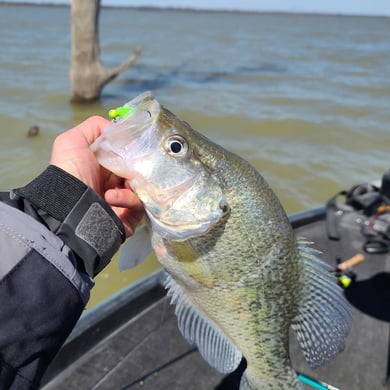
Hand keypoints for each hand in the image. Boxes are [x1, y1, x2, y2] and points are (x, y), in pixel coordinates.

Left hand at [50, 116, 143, 236]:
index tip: (137, 147)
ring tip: (117, 186)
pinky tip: (111, 197)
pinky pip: (140, 205)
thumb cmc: (70, 172)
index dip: (133, 150)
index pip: (127, 156)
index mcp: (104, 167)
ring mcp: (123, 201)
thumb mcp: (72, 141)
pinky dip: (128, 198)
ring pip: (142, 187)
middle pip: (138, 171)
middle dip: (137, 167)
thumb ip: (95, 127)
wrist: (66, 206)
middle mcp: (115, 183)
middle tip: (132, 166)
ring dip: (131, 184)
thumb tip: (120, 128)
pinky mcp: (129, 216)